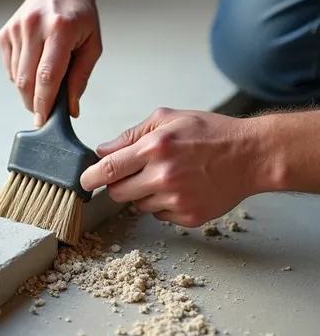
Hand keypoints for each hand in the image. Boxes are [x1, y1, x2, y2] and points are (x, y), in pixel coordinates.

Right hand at [0, 0, 101, 125]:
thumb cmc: (81, 17)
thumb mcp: (92, 45)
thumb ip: (81, 78)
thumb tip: (71, 110)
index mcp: (60, 30)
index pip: (47, 76)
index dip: (44, 103)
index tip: (44, 121)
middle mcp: (34, 27)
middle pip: (27, 80)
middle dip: (34, 103)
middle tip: (44, 113)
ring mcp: (16, 28)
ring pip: (17, 77)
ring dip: (29, 92)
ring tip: (45, 87)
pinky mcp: (5, 32)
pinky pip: (10, 67)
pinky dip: (21, 78)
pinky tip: (35, 69)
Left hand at [80, 107, 260, 225]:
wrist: (251, 155)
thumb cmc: (211, 133)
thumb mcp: (169, 119)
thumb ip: (132, 135)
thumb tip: (103, 151)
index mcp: (156, 148)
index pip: (108, 169)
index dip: (90, 177)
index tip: (84, 180)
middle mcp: (164, 176)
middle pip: (117, 193)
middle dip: (117, 184)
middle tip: (133, 173)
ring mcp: (177, 200)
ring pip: (137, 205)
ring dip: (142, 193)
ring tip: (166, 176)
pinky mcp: (189, 217)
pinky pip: (159, 215)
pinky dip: (162, 204)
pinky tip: (181, 187)